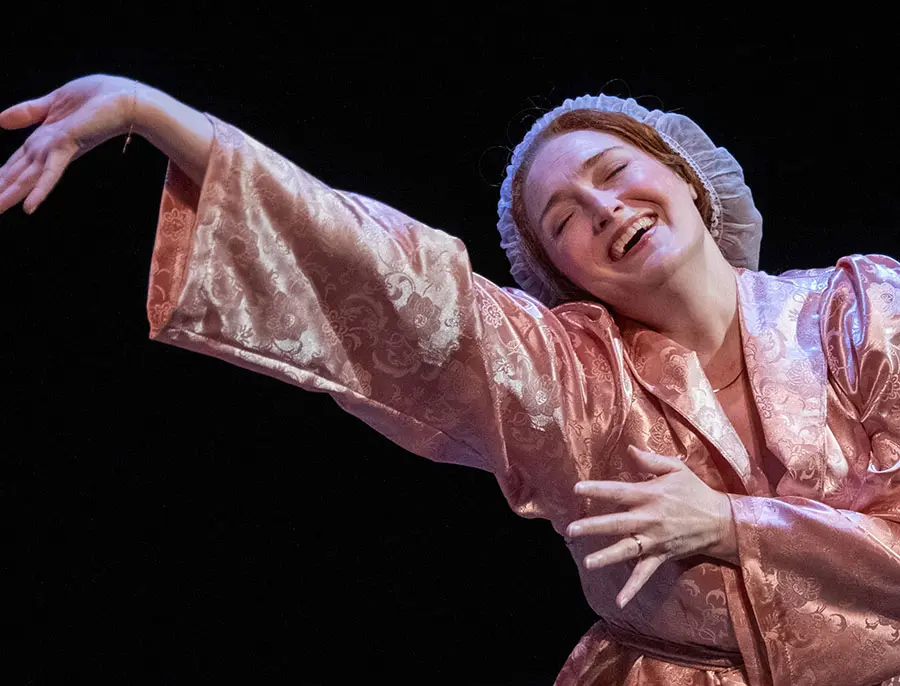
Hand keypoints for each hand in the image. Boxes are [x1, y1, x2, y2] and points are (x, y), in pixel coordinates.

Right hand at [0, 74, 136, 214]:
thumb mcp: (54, 101)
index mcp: (45, 139)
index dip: (3, 174)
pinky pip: (50, 171)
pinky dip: (39, 189)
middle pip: (19, 172)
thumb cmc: (98, 97)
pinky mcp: (69, 147)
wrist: (126, 97)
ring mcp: (58, 150)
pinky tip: (28, 207)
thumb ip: (29, 112)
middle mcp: (50, 148)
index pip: (17, 160)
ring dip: (11, 193)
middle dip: (2, 188)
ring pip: (29, 177)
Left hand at [567, 445, 736, 607]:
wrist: (721, 522)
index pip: (618, 492)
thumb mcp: (677, 469)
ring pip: (627, 549)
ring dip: (607, 557)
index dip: (597, 490)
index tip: (576, 489)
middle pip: (617, 523)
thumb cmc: (695, 491)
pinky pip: (645, 574)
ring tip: (588, 562)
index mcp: (650, 495)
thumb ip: (651, 460)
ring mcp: (655, 540)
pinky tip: (619, 601)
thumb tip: (629, 448)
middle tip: (571, 529)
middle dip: (594, 526)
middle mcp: (650, 519)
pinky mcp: (661, 556)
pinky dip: (633, 588)